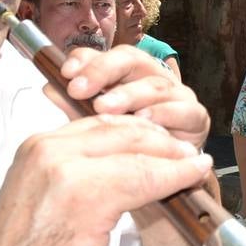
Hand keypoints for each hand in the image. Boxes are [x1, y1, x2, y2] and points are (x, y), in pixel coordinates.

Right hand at [0, 114, 211, 245]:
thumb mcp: (41, 196)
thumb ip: (72, 172)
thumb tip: (115, 164)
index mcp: (38, 146)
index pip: (99, 122)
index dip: (136, 128)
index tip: (158, 138)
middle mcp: (51, 150)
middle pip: (121, 129)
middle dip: (159, 138)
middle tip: (184, 149)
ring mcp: (69, 170)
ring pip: (137, 150)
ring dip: (173, 155)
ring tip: (194, 162)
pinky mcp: (89, 195)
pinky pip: (145, 177)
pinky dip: (175, 175)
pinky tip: (191, 175)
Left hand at [61, 45, 209, 147]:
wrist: (164, 189)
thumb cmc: (128, 155)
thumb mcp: (95, 130)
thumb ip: (76, 109)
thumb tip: (48, 87)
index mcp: (129, 77)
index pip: (109, 56)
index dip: (89, 59)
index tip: (66, 73)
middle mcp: (154, 80)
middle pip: (133, 60)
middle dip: (104, 71)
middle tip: (79, 89)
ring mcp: (178, 96)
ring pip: (156, 84)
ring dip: (130, 94)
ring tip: (105, 107)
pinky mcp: (197, 118)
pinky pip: (184, 110)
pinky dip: (164, 113)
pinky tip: (143, 120)